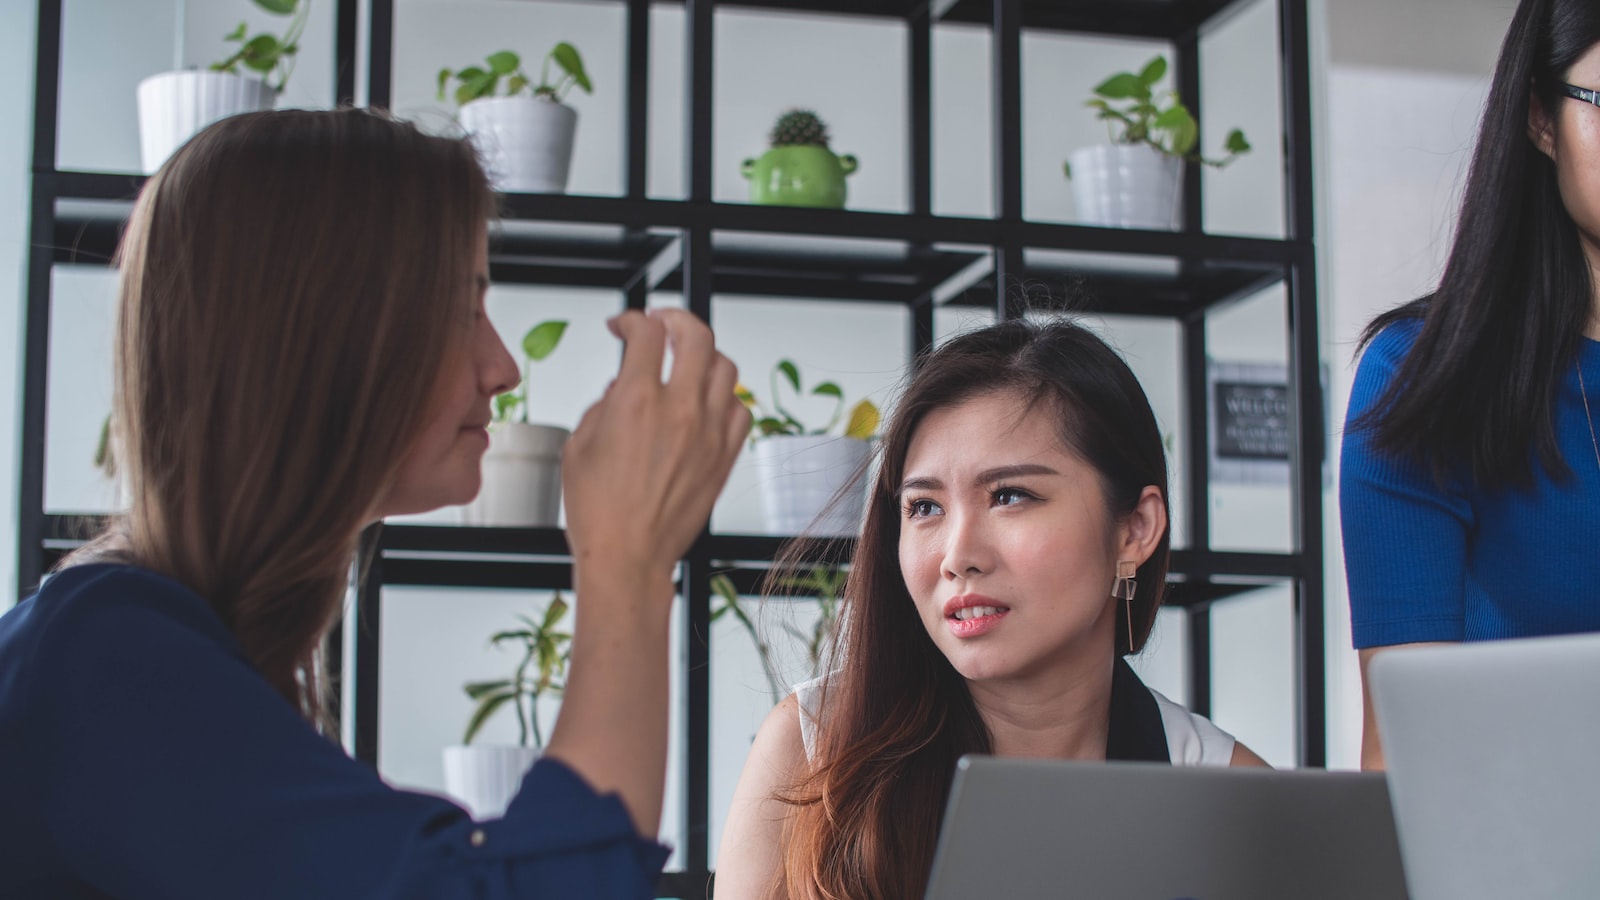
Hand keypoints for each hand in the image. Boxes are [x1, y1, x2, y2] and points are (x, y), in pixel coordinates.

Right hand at [562, 308, 749, 589]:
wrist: (629, 556)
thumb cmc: (598, 510)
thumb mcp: (579, 446)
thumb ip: (602, 405)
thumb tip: (620, 387)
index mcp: (635, 402)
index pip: (645, 334)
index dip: (632, 320)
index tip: (625, 325)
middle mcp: (678, 411)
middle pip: (696, 335)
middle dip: (676, 318)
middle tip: (662, 322)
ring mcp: (708, 432)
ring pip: (726, 367)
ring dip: (704, 355)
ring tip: (687, 359)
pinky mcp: (725, 456)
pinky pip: (740, 409)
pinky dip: (725, 397)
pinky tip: (708, 402)